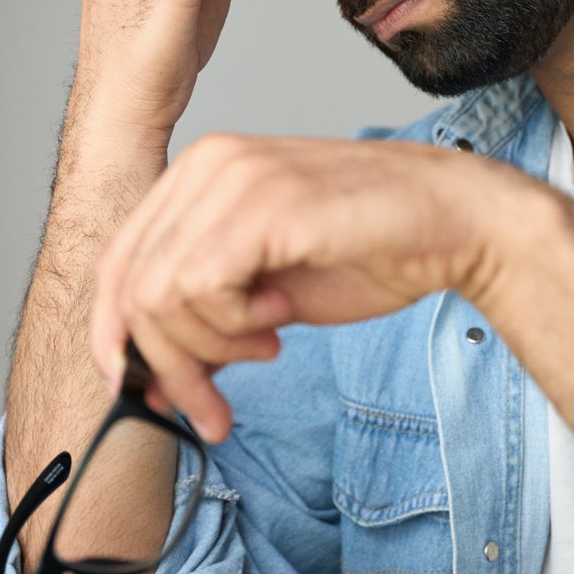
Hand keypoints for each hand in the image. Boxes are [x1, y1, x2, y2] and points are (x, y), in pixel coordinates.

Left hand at [89, 135, 546, 439]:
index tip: (151, 397)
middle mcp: (207, 164)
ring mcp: (233, 179)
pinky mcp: (263, 204)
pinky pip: (198, 287)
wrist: (455, 224)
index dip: (120, 340)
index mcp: (200, 174)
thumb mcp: (266, 296)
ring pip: (157, 294)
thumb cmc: (370, 253)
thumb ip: (206, 322)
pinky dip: (232, 325)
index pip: (119, 263)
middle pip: (130, 287)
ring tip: (266, 346)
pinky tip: (280, 320)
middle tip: (213, 409)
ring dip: (209, 349)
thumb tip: (151, 383)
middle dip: (166, 367)